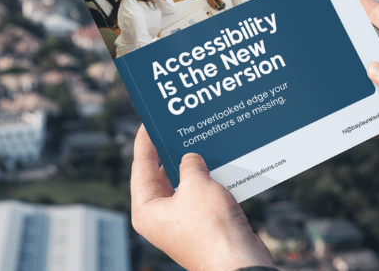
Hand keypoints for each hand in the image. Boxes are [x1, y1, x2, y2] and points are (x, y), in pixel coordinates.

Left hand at [131, 126, 273, 270]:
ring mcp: (178, 223)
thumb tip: (190, 157)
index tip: (148, 121)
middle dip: (166, 152)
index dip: (144, 141)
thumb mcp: (197, 183)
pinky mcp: (197, 226)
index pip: (140, 167)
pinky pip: (196, 196)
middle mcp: (157, 218)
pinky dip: (202, 180)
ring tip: (192, 140)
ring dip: (187, 165)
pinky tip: (212, 163)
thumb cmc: (211, 226)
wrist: (238, 260)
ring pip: (179, 186)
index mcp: (145, 209)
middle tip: (170, 128)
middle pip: (157, 176)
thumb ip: (189, 163)